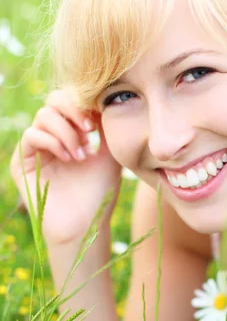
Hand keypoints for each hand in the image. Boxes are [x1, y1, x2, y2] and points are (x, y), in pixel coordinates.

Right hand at [10, 89, 121, 244]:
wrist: (86, 224)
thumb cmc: (101, 191)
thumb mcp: (110, 153)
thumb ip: (105, 125)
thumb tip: (104, 96)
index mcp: (72, 132)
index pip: (71, 101)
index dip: (83, 104)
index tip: (98, 122)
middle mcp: (52, 136)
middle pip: (54, 100)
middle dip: (73, 110)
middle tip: (89, 130)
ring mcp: (36, 148)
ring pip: (44, 116)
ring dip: (66, 132)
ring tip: (82, 155)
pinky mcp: (22, 161)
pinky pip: (32, 135)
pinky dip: (52, 141)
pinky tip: (68, 158)